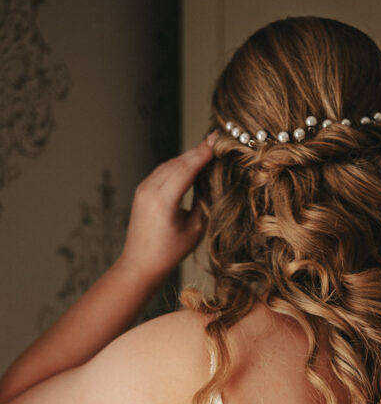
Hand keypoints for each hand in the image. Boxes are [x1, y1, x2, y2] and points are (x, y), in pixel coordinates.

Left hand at [119, 135, 216, 283]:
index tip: (217, 142)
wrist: (141, 263)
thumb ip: (203, 202)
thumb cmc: (170, 252)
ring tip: (205, 150)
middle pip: (177, 163)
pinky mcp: (141, 190)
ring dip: (187, 157)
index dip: (203, 154)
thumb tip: (212, 180)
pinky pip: (161, 171)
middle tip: (214, 140)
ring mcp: (143, 188)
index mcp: (164, 201)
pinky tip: (189, 164)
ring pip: (169, 164)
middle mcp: (150, 190)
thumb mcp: (195, 230)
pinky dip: (177, 165)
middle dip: (196, 151)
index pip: (186, 169)